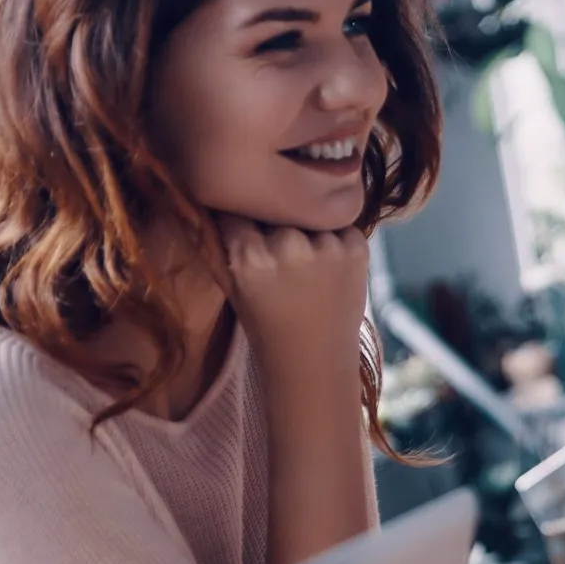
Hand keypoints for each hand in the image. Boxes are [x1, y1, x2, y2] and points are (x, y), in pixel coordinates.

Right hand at [217, 218, 368, 376]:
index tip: (243, 229)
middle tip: (279, 254)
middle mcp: (289, 245)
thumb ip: (219, 245)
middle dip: (273, 225)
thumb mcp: (232, 288)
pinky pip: (340, 225)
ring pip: (308, 215)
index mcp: (249, 256)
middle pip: (275, 211)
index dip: (238, 218)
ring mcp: (327, 245)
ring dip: (306, 230)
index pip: (236, 211)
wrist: (315, 361)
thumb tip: (207, 202)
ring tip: (305, 263)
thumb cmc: (268, 327)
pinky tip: (328, 267)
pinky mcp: (357, 247)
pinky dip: (335, 238)